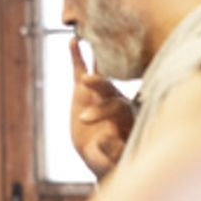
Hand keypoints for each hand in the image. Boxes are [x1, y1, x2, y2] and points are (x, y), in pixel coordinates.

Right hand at [70, 37, 134, 177]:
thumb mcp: (111, 159)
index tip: (90, 122)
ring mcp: (100, 91)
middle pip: (109, 85)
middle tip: (86, 80)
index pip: (117, 105)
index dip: (104, 110)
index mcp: (127, 114)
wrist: (101, 155)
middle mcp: (116, 97)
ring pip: (99, 72)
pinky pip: (81, 68)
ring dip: (92, 60)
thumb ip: (112, 150)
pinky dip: (77, 55)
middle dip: (98, 82)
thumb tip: (105, 137)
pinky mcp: (83, 89)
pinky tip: (73, 40)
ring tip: (83, 41)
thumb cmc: (112, 158)